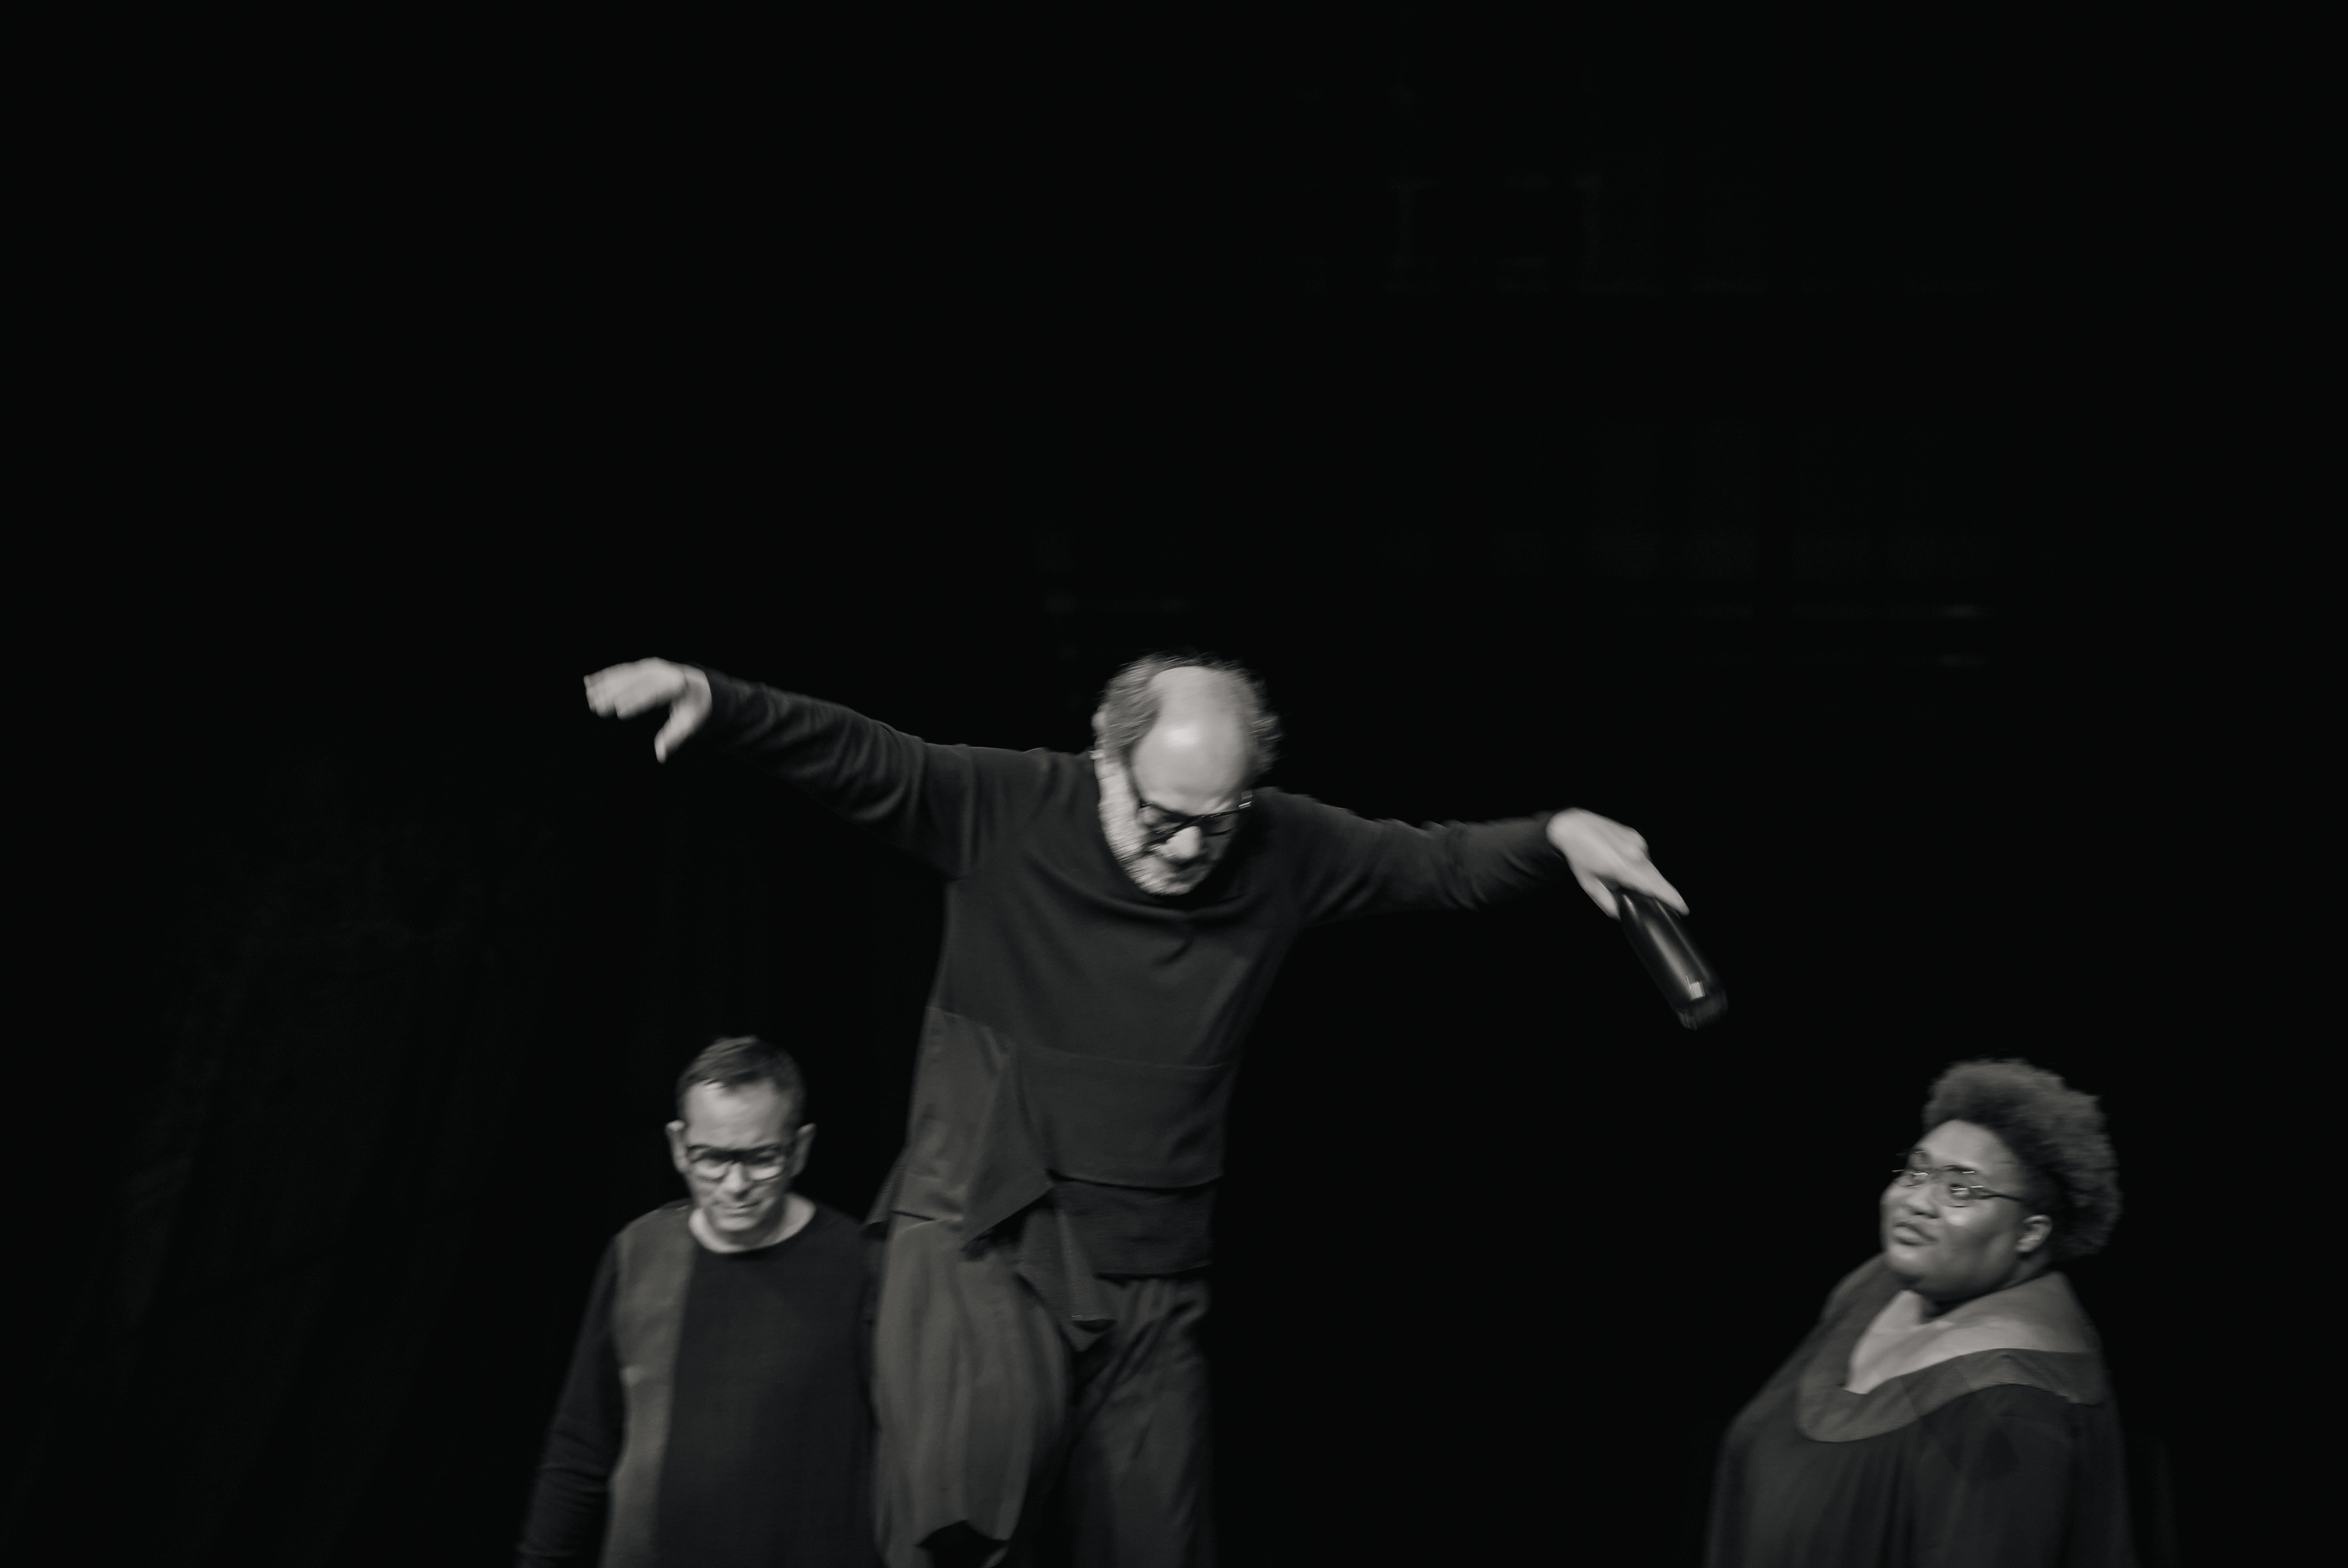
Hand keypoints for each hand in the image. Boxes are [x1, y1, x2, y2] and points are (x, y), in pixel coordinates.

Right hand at [583, 659, 712, 760]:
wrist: (697, 684)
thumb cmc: (692, 706)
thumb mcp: (689, 722)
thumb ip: (674, 737)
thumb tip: (661, 755)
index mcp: (677, 684)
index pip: (654, 692)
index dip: (636, 701)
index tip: (620, 711)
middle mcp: (662, 671)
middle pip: (636, 682)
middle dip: (615, 694)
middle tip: (597, 707)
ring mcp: (650, 666)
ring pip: (625, 675)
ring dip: (605, 685)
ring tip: (589, 697)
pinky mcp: (641, 666)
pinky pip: (621, 671)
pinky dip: (604, 676)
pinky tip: (588, 682)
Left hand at [1546, 808, 1688, 918]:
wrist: (1574, 827)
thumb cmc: (1579, 855)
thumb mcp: (1589, 885)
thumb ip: (1607, 903)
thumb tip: (1621, 913)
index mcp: (1623, 867)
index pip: (1655, 886)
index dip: (1672, 898)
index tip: (1683, 908)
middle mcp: (1635, 853)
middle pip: (1656, 879)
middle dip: (1656, 891)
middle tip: (1647, 897)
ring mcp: (1637, 842)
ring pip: (1650, 868)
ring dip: (1643, 876)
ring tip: (1619, 873)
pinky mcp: (1637, 836)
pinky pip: (1644, 856)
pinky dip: (1638, 864)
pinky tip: (1621, 861)